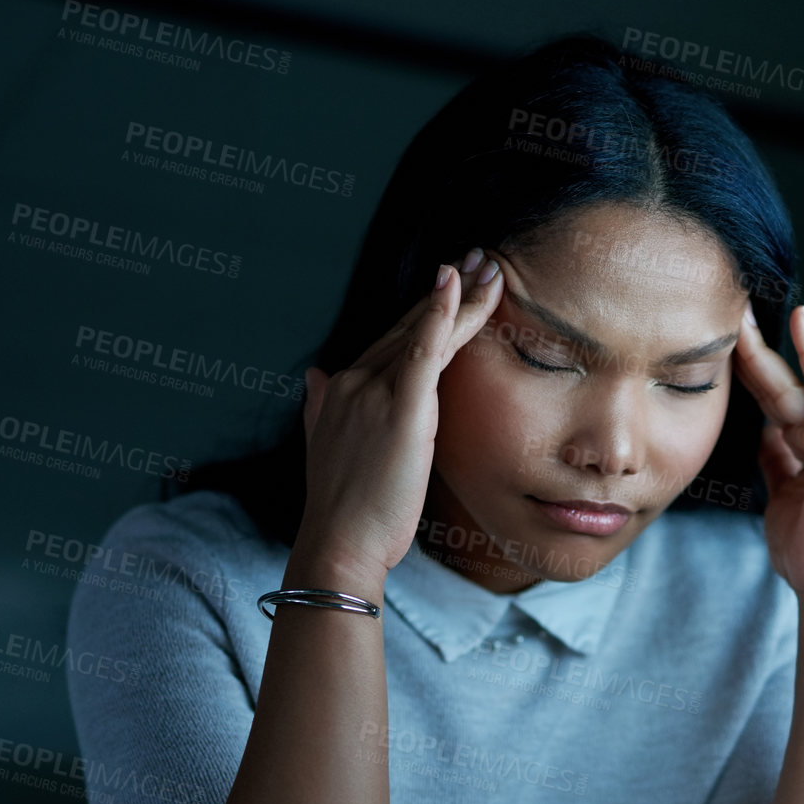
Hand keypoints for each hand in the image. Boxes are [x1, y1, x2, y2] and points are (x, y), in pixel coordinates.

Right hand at [292, 248, 504, 587]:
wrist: (339, 543)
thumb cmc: (342, 509)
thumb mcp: (323, 448)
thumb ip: (320, 409)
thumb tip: (314, 377)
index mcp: (342, 389)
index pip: (393, 339)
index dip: (425, 309)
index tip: (452, 281)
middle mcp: (355, 381)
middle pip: (410, 327)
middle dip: (451, 291)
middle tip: (481, 260)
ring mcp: (375, 393)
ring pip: (425, 333)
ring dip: (462, 297)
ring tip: (489, 268)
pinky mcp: (401, 411)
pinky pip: (423, 350)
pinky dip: (440, 314)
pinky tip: (457, 286)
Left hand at [731, 302, 803, 605]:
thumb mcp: (783, 493)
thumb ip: (777, 459)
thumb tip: (764, 431)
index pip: (779, 400)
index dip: (751, 371)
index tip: (725, 341)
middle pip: (782, 387)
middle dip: (752, 351)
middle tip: (727, 312)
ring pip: (793, 385)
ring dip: (764, 350)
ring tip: (738, 316)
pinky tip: (800, 321)